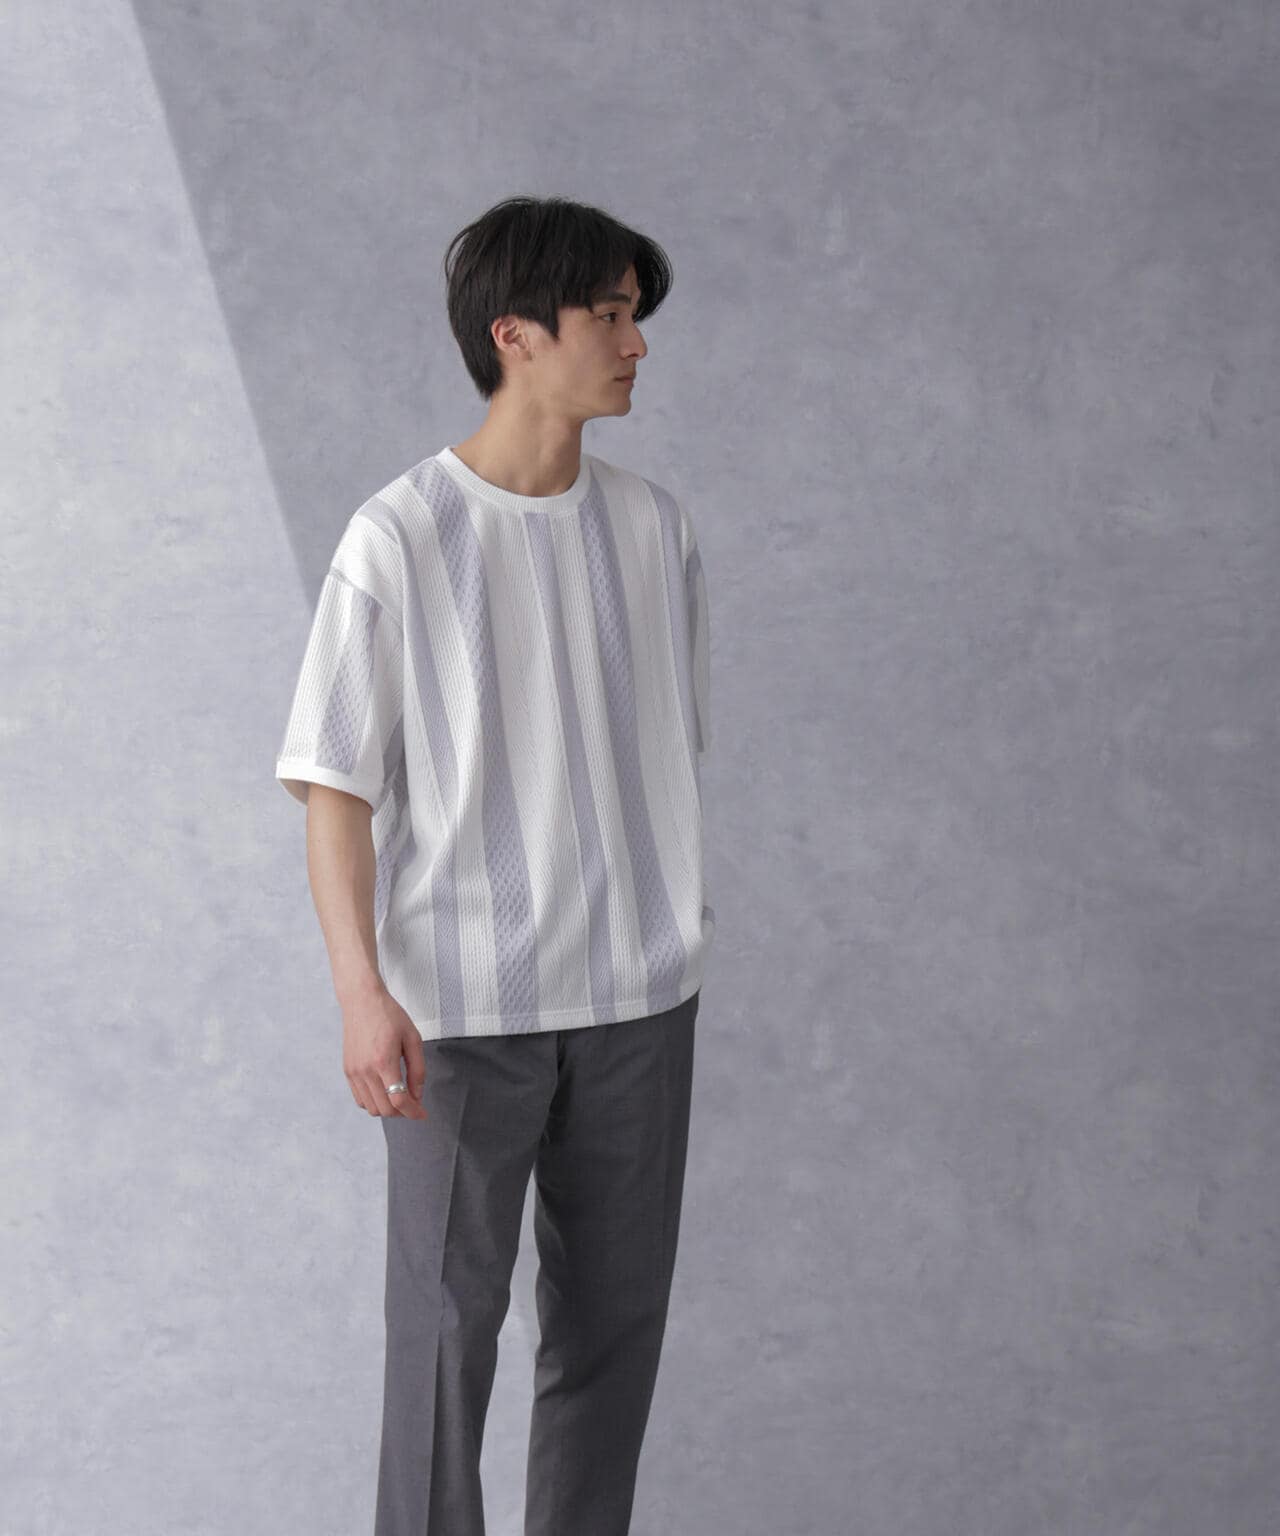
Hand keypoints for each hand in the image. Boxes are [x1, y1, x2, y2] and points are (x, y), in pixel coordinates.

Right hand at [340, 981, 427, 1118]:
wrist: (362, 1001)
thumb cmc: (389, 1015)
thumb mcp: (413, 1038)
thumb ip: (417, 1069)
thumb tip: (418, 1095)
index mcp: (384, 1061)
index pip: (399, 1100)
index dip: (413, 1112)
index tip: (423, 1114)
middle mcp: (365, 1070)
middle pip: (385, 1109)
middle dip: (403, 1112)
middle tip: (415, 1104)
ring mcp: (354, 1072)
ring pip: (371, 1108)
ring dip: (388, 1109)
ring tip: (401, 1097)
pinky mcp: (347, 1071)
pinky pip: (360, 1099)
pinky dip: (374, 1102)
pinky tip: (385, 1091)